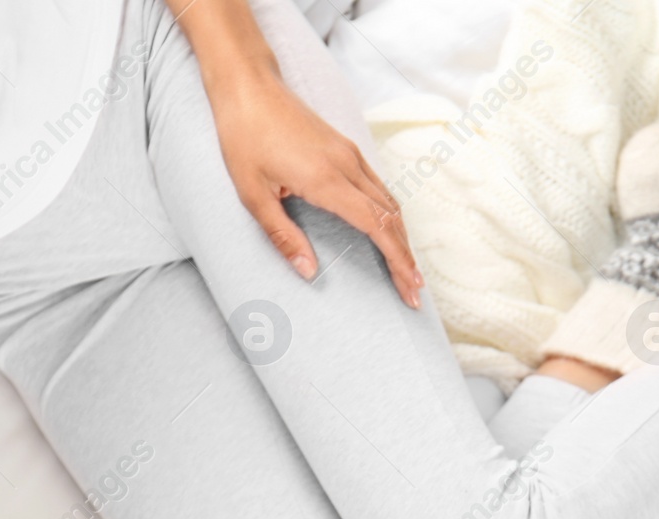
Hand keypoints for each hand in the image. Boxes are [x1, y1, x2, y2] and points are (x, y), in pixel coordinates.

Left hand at [209, 66, 423, 307]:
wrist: (248, 85)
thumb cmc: (243, 137)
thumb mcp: (252, 194)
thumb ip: (282, 236)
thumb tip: (308, 272)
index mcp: (326, 180)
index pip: (377, 227)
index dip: (398, 260)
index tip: (410, 288)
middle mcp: (347, 166)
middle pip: (392, 218)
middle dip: (407, 257)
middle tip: (415, 292)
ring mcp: (350, 154)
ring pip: (390, 202)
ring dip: (402, 237)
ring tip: (407, 268)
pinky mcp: (346, 148)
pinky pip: (379, 187)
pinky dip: (391, 215)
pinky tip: (389, 231)